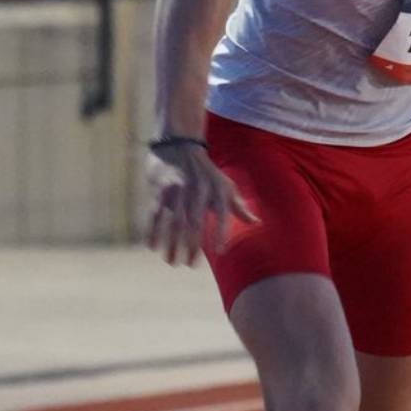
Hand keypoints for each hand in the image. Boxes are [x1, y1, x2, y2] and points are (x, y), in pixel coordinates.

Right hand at [144, 142, 257, 266]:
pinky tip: (153, 247)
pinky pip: (155, 214)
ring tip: (171, 262)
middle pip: (195, 222)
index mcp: (216, 189)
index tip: (220, 251)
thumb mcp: (225, 185)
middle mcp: (198, 190)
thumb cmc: (206, 172)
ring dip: (171, 243)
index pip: (221, 213)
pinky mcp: (159, 190)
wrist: (180, 145)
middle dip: (191, 245)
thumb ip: (238, 206)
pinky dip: (153, 231)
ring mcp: (177, 190)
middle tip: (189, 265)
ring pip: (174, 221)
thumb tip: (257, 223)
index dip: (221, 231)